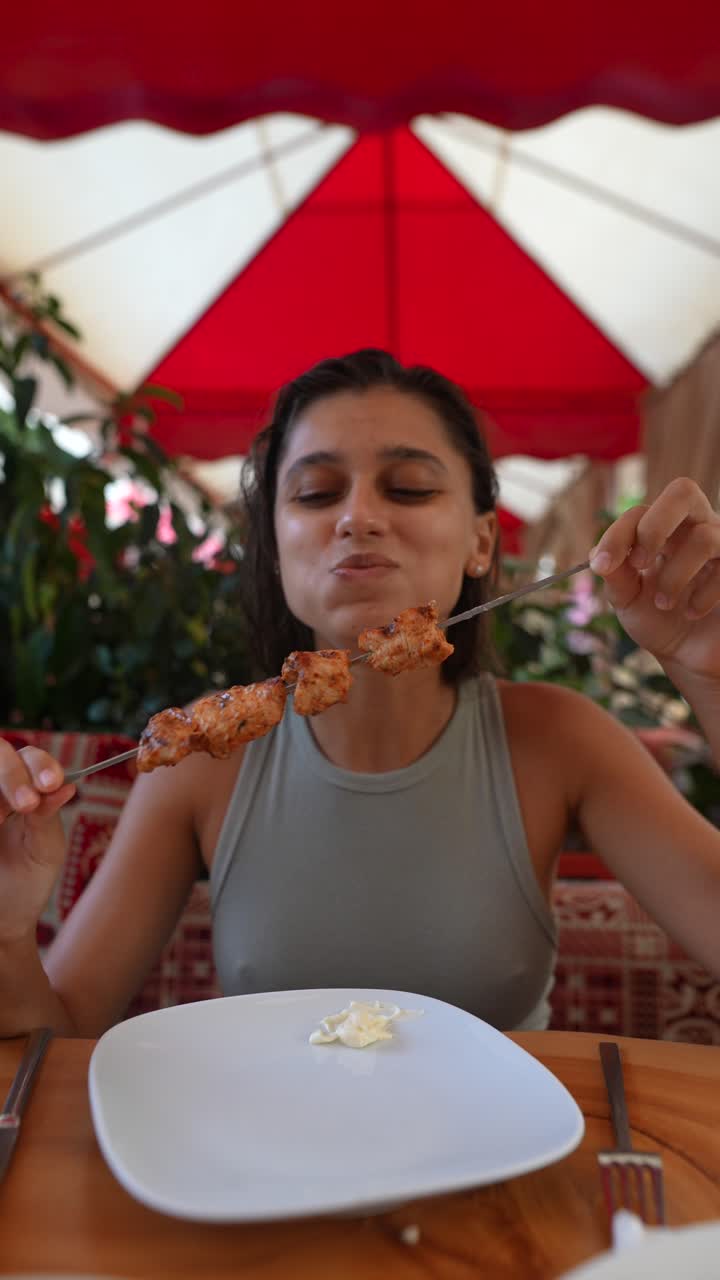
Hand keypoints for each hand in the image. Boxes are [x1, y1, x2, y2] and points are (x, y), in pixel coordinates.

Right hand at [0, 740, 74, 941]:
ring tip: (0, 823)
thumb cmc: (27, 882)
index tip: (53, 784)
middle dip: (14, 775)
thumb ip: (49, 816)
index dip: (41, 765)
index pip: (30, 758)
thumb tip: (67, 786)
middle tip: (26, 804)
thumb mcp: (46, 850)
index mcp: (25, 789)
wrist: (2, 920)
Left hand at [589, 477, 719, 680]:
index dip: (617, 534)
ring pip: (704, 537)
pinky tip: (691, 613)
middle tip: (639, 564)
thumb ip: (614, 575)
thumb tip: (598, 555)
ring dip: (675, 575)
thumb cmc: (658, 620)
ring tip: (664, 603)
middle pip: (683, 492)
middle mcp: (695, 527)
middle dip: (655, 527)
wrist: (688, 655)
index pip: (639, 513)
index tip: (601, 566)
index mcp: (662, 531)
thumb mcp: (627, 600)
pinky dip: (701, 596)